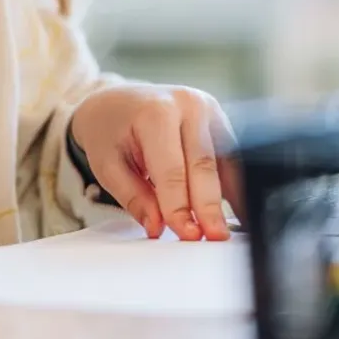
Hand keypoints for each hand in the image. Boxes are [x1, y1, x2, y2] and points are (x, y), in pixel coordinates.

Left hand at [69, 84, 240, 240]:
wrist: (114, 101)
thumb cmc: (108, 129)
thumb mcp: (107, 164)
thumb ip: (133, 196)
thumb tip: (158, 226)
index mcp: (156, 111)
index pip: (172, 168)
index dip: (181, 205)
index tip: (186, 233)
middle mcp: (188, 105)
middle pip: (204, 165)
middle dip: (209, 206)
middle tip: (212, 237)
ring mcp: (209, 110)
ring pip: (226, 162)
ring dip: (227, 199)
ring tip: (223, 230)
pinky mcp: (220, 121)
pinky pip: (231, 159)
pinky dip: (231, 187)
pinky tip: (232, 212)